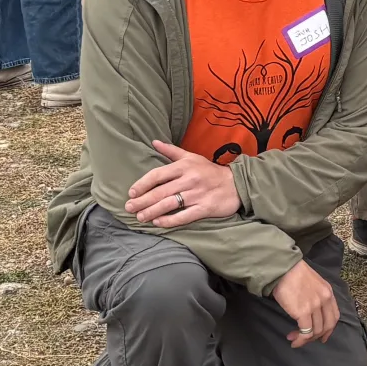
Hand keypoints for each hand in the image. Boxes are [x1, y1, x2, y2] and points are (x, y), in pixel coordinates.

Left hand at [124, 140, 238, 227]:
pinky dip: (169, 221)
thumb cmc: (210, 171)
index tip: (131, 193)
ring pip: (169, 204)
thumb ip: (171, 151)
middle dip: (142, 201)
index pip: (158, 175)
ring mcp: (197, 194)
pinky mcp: (205, 208)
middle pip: (161, 192)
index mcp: (185, 166)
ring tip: (140, 217)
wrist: (237, 184)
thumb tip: (153, 142)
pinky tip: (158, 223)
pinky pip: (184, 216)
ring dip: (152, 212)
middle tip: (129, 208)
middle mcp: (190, 179)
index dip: (142, 184)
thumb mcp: (192, 157)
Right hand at [269, 260, 339, 347]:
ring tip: (294, 338)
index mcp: (328, 292)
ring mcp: (315, 306)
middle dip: (317, 336)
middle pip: (327, 326)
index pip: (334, 316)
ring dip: (305, 339)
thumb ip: (317, 296)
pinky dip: (300, 340)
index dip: (329, 329)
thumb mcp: (313, 283)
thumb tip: (310, 312)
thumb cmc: (293, 274)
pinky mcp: (303, 311)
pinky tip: (293, 340)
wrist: (283, 268)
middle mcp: (325, 300)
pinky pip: (306, 332)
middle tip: (305, 339)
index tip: (322, 337)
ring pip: (316, 331)